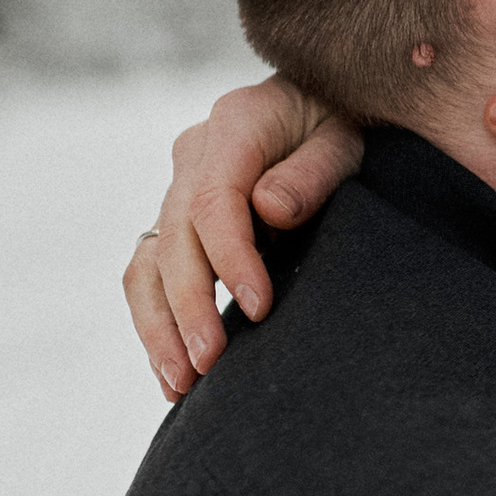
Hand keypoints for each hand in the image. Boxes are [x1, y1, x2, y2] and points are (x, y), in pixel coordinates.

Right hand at [125, 78, 365, 397]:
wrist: (326, 111)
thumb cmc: (345, 124)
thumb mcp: (346, 138)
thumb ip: (313, 171)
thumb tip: (269, 209)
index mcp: (234, 125)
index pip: (214, 201)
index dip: (231, 258)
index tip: (260, 307)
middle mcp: (195, 156)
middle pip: (174, 239)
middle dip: (188, 307)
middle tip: (210, 363)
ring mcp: (180, 189)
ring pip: (148, 263)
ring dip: (159, 326)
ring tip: (180, 384)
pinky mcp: (178, 223)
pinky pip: (151, 274)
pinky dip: (156, 322)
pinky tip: (173, 373)